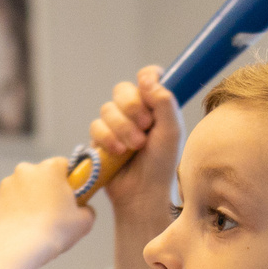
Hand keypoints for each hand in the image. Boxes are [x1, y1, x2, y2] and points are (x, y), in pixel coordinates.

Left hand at [0, 158, 95, 259]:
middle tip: (55, 213)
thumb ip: (87, 210)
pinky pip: (7, 207)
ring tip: (36, 226)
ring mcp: (5, 186)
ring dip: (28, 202)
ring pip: (22, 191)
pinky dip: (13, 216)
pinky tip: (21, 232)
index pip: (64, 165)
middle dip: (47, 191)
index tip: (72, 195)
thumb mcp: (85, 222)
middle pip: (40, 177)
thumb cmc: (54, 231)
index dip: (70, 180)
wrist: (19, 248)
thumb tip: (84, 210)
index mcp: (49, 169)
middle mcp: (25, 171)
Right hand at [88, 66, 181, 220]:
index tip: (147, 84)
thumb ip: (163, 101)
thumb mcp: (171, 131)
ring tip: (134, 147)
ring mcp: (116, 125)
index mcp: (155, 106)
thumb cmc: (162, 164)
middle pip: (122, 89)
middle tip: (145, 127)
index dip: (146, 76)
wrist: (143, 192)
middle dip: (131, 107)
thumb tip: (146, 78)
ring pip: (107, 109)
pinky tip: (118, 153)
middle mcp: (135, 112)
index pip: (147, 77)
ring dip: (121, 128)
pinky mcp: (100, 139)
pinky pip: (96, 126)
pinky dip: (107, 139)